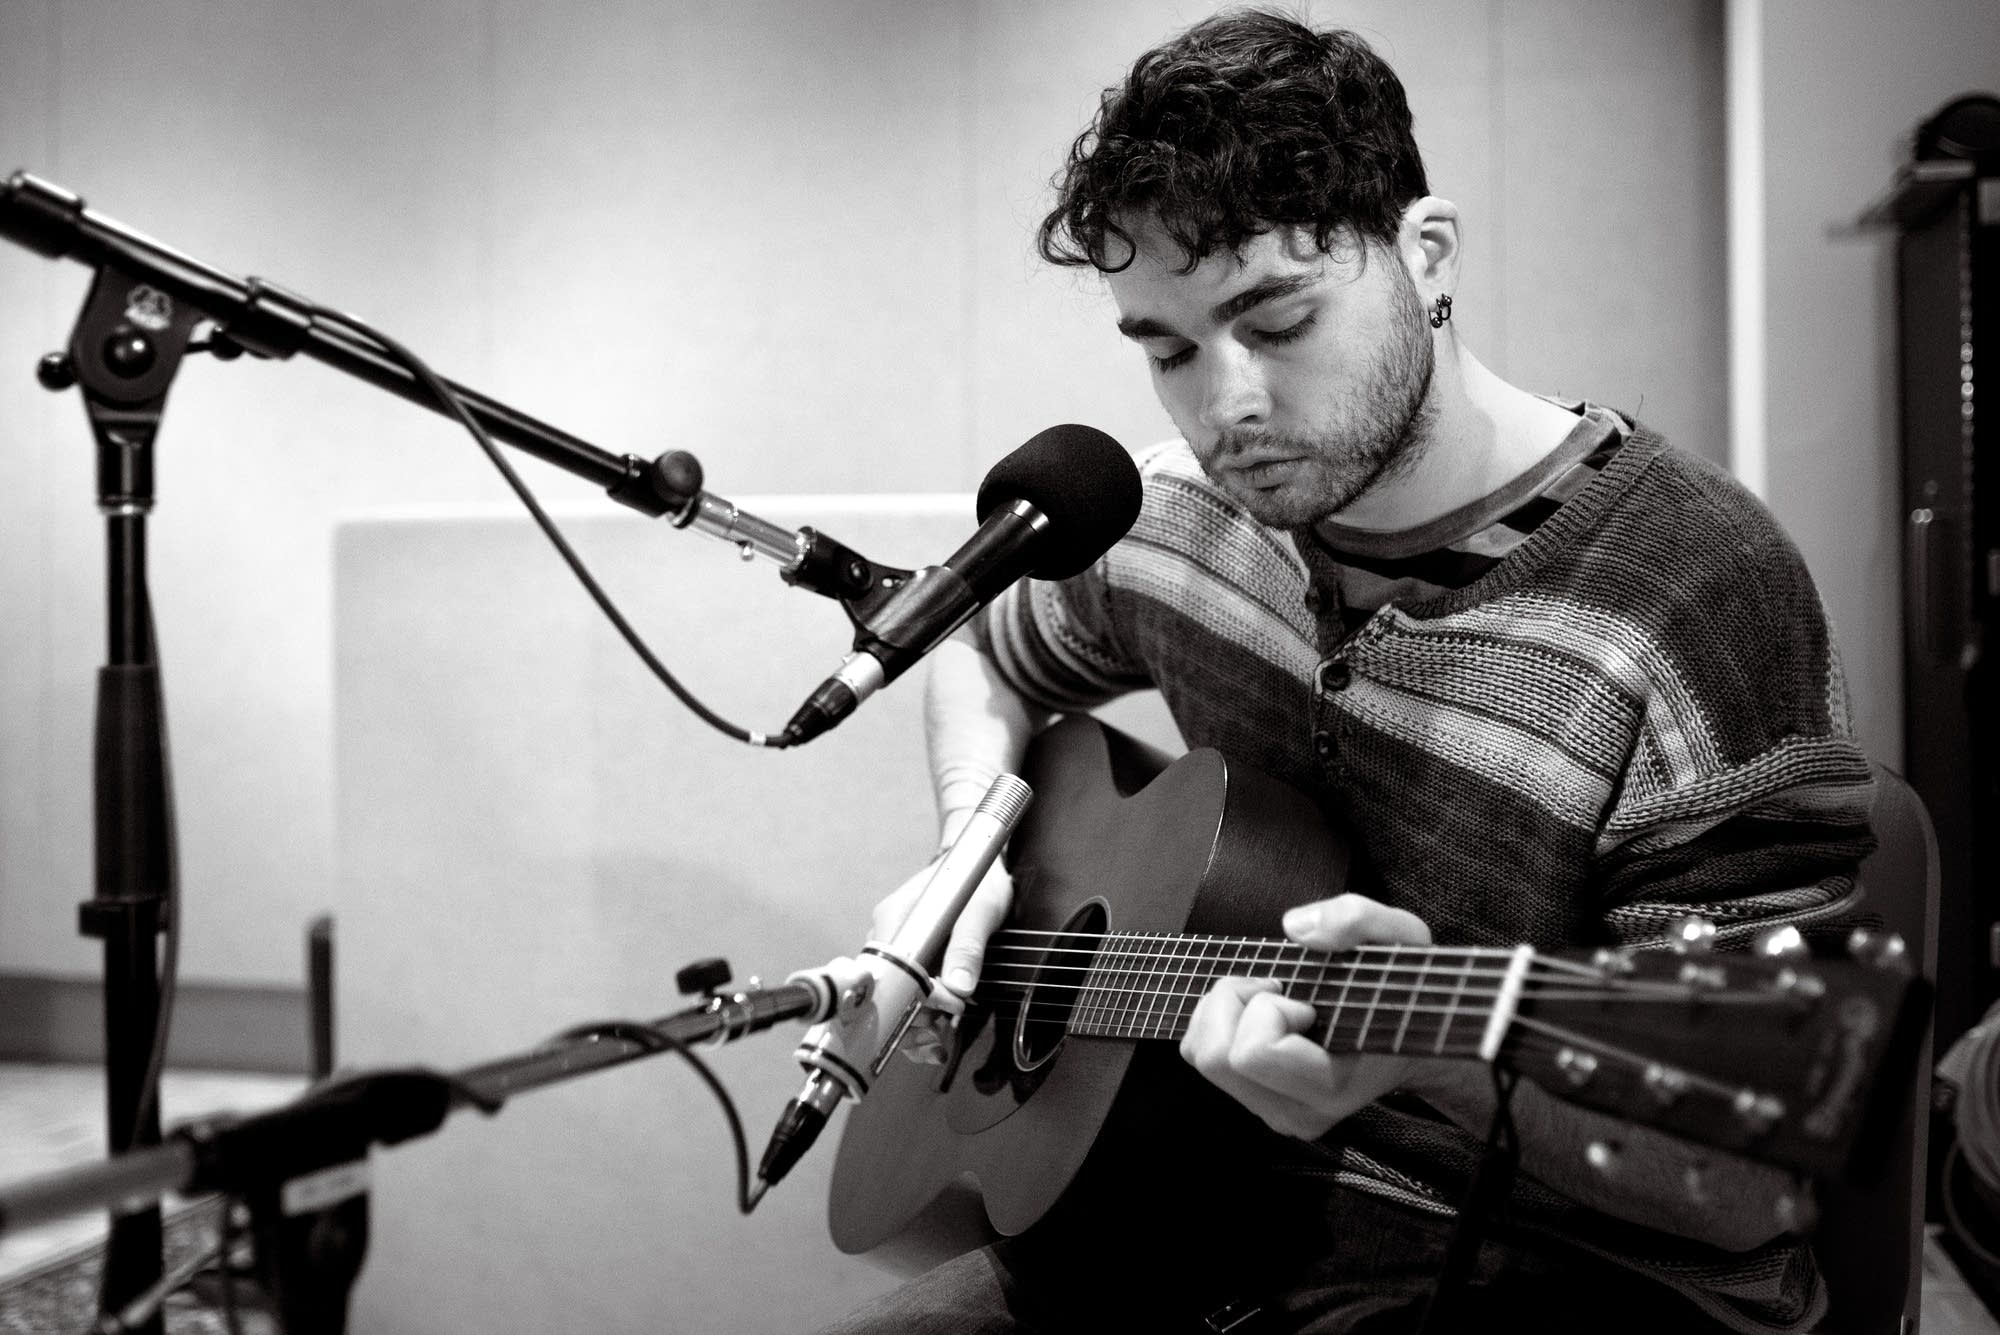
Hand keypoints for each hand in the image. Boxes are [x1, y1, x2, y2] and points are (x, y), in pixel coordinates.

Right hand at [866, 829, 1014, 1063]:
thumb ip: (969, 947)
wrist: (978, 863)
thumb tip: (959, 989)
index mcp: (895, 921)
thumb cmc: (977, 879)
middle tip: (935, 1041)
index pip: (888, 973)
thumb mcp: (981, 910)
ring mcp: (897, 948)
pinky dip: (920, 1012)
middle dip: (908, 1022)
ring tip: (938, 1043)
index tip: (941, 1011)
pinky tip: (938, 1028)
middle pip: (885, 990)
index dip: (910, 1000)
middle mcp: (888, 936)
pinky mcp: (909, 958)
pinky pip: (907, 991)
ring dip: (914, 1023)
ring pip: (894, 995)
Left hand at [1179, 893, 1431, 1139]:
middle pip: (1214, 1057)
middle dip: (1236, 1003)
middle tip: (1279, 989)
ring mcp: (1276, 1112)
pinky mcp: (1257, 1102)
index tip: (1306, 999)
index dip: (1269, 1008)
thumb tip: (1296, 927)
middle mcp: (1299, 1113)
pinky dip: (1218, 1021)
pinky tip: (1260, 1013)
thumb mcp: (1402, 938)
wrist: (1416, 1034)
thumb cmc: (1408, 991)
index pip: (1254, 1052)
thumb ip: (1357, 920)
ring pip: (1201, 1055)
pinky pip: (1201, 1054)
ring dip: (1225, 1010)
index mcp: (1332, 1088)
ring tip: (1273, 999)